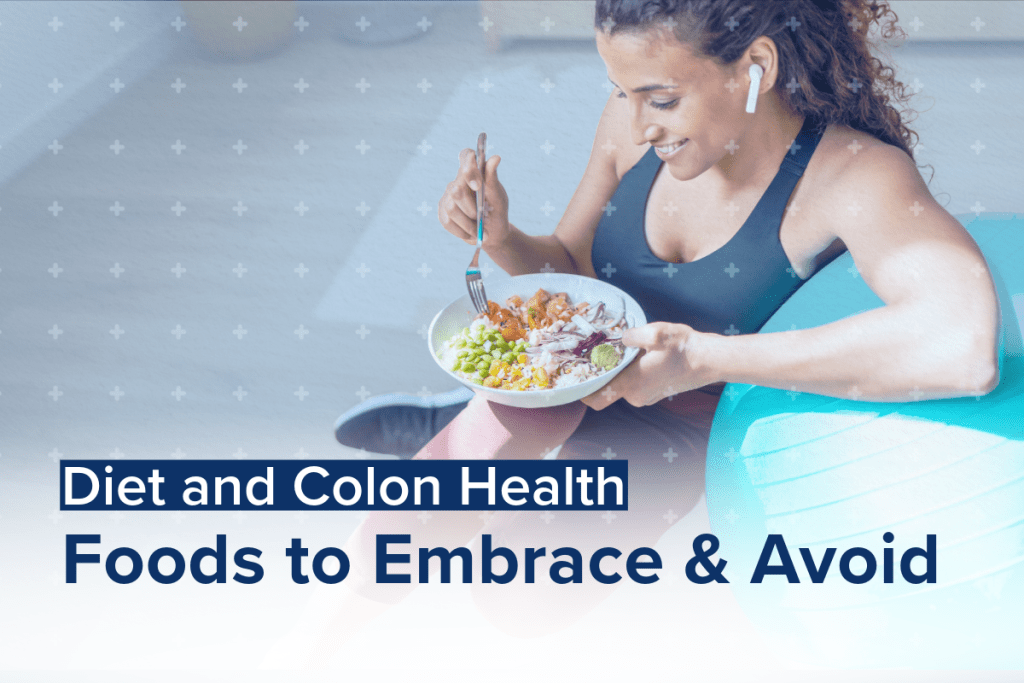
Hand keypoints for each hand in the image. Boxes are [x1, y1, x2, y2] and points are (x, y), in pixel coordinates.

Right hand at [438, 149, 508, 246]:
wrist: (493, 233)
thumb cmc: (497, 210)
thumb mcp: (498, 196)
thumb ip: (493, 178)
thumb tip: (496, 157)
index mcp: (472, 172)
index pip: (465, 156)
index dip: (468, 167)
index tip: (478, 186)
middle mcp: (457, 181)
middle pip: (457, 189)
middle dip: (472, 207)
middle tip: (483, 217)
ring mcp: (447, 197)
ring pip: (452, 208)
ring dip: (468, 224)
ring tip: (481, 231)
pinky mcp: (442, 212)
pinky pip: (447, 221)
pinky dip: (462, 231)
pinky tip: (472, 235)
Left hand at [581, 322, 715, 409]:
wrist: (709, 360)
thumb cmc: (683, 348)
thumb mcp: (655, 334)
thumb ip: (631, 336)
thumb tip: (621, 338)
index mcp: (631, 385)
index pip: (596, 399)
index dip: (583, 391)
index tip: (578, 376)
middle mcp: (636, 396)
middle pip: (608, 388)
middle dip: (603, 372)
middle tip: (599, 352)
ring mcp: (647, 397)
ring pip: (622, 385)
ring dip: (619, 371)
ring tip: (622, 350)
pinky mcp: (656, 393)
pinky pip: (635, 385)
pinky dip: (632, 373)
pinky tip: (639, 355)